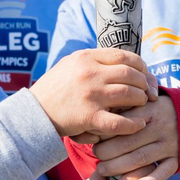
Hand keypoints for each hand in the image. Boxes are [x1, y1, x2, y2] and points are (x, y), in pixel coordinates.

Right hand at [29, 49, 152, 138]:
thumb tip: (119, 59)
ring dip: (140, 100)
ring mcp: (90, 95)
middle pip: (130, 74)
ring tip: (142, 104)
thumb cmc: (54, 89)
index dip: (140, 65)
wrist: (33, 113)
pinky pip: (120, 122)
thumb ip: (92, 60)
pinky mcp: (89, 117)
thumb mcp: (69, 64)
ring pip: (129, 94)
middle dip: (143, 82)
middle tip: (147, 91)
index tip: (144, 73)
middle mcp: (89, 73)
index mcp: (86, 58)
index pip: (123, 56)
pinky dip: (134, 124)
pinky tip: (140, 124)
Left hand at [91, 94, 177, 179]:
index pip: (124, 122)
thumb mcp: (145, 102)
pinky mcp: (176, 159)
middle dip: (108, 152)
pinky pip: (162, 173)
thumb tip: (99, 119)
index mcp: (150, 110)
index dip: (106, 132)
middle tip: (96, 157)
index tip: (94, 139)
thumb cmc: (159, 110)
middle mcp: (161, 127)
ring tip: (103, 171)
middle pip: (129, 142)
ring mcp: (170, 144)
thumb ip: (125, 108)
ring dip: (119, 168)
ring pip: (141, 158)